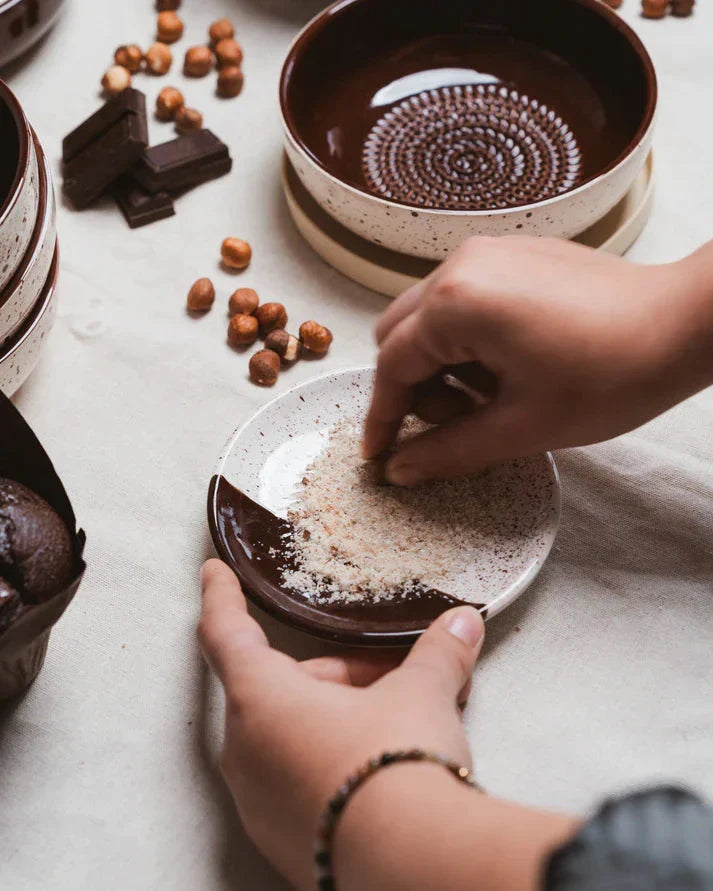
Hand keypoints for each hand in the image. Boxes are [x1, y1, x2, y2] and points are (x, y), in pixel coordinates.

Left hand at [198, 559, 484, 890]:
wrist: (413, 866)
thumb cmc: (396, 768)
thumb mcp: (421, 696)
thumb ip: (437, 654)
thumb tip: (461, 624)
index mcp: (261, 700)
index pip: (225, 632)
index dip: (221, 596)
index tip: (214, 574)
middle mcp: (246, 751)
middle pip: (280, 687)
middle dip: (337, 674)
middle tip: (392, 674)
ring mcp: (258, 803)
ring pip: (290, 734)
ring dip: (336, 718)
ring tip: (397, 723)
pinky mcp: (281, 842)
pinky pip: (297, 781)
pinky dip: (330, 763)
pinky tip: (381, 770)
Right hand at [364, 236, 712, 484]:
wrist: (685, 324)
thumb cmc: (613, 373)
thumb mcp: (522, 426)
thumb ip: (449, 450)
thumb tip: (400, 470)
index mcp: (457, 303)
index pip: (393, 366)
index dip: (383, 417)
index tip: (377, 454)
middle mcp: (462, 266)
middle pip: (400, 335)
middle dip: (414, 387)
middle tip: (453, 424)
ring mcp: (489, 254)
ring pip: (430, 317)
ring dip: (442, 364)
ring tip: (491, 398)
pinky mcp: (514, 255)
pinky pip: (463, 299)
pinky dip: (467, 340)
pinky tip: (508, 368)